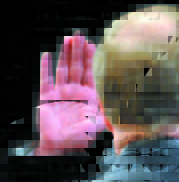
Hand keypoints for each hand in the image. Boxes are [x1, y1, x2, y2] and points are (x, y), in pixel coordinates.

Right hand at [37, 32, 105, 155]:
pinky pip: (45, 78)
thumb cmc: (83, 137)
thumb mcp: (101, 124)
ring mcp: (61, 92)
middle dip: (78, 51)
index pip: (91, 72)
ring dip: (65, 54)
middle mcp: (75, 91)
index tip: (94, 44)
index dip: (92, 58)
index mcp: (88, 95)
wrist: (63, 146)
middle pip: (77, 66)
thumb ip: (112, 115)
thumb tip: (130, 108)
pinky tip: (46, 54)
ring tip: (68, 39)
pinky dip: (45, 66)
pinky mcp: (47, 96)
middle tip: (79, 35)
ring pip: (63, 68)